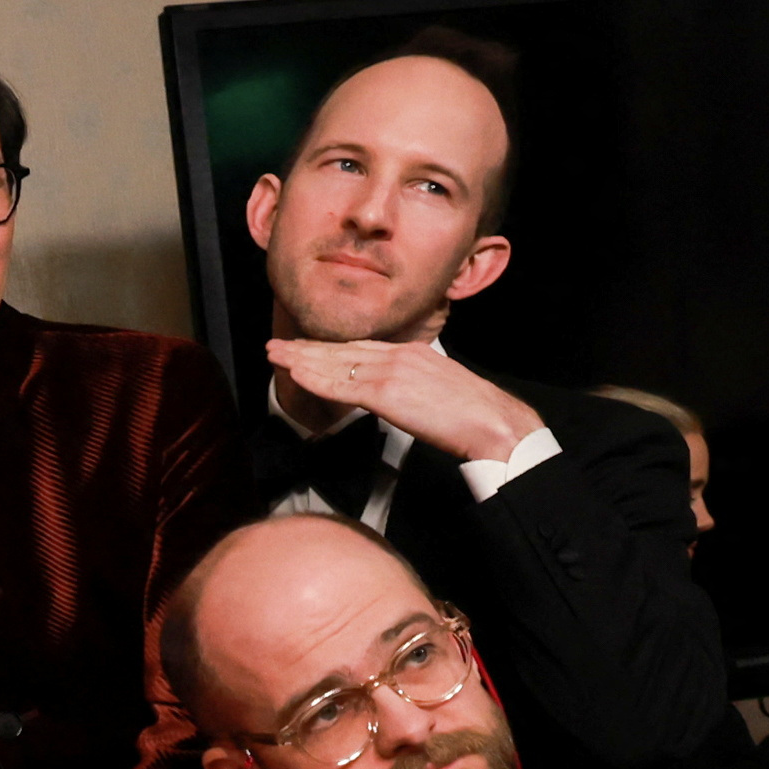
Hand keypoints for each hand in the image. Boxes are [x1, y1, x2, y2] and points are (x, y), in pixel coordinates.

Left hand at [265, 335, 538, 467]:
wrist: (493, 422)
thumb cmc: (472, 414)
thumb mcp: (437, 388)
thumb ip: (410, 385)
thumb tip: (393, 395)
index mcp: (412, 353)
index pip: (361, 348)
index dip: (329, 347)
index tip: (305, 347)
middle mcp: (399, 356)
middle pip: (343, 350)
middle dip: (306, 348)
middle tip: (276, 346)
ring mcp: (392, 372)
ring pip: (336, 364)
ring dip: (301, 359)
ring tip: (275, 354)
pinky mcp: (387, 393)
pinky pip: (343, 386)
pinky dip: (317, 379)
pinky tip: (296, 374)